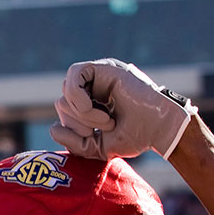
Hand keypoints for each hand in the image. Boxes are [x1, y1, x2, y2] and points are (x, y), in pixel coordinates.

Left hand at [50, 58, 197, 159]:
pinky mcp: (104, 67)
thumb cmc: (135, 137)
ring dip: (82, 113)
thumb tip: (53, 128)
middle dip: (77, 123)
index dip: (70, 129)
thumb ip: (74, 143)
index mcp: (90, 103)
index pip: (63, 113)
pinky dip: (78, 98)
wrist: (160, 127)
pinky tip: (93, 108)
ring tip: (106, 121)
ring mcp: (98, 76)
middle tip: (103, 129)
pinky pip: (74, 76)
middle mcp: (92, 87)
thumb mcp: (98, 147)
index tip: (92, 137)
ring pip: (66, 91)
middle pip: (62, 102)